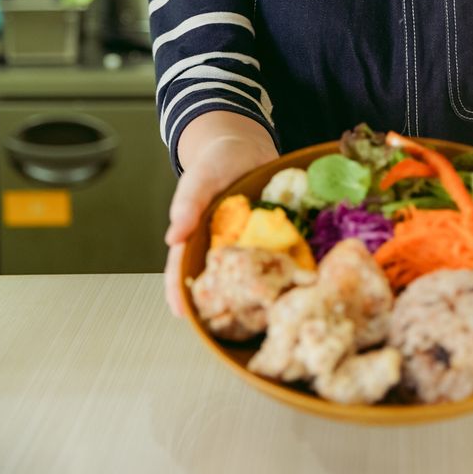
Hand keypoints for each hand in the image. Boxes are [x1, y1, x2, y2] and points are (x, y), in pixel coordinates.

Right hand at [164, 126, 277, 315]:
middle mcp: (225, 246)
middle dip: (224, 304)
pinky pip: (281, 255)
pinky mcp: (275, 236)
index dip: (181, 292)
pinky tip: (299, 281)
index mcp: (199, 237)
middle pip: (220, 280)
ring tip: (268, 314)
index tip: (184, 314)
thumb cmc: (216, 162)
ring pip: (252, 273)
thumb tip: (173, 237)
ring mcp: (251, 243)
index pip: (185, 269)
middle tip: (230, 329)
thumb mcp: (199, 178)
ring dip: (260, 292)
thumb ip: (187, 204)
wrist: (247, 144)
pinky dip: (288, 268)